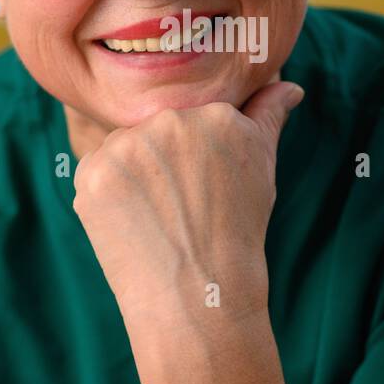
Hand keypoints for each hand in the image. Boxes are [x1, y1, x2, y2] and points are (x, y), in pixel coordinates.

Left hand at [71, 80, 304, 334]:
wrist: (200, 296)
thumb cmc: (237, 232)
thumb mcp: (261, 168)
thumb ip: (268, 116)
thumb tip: (291, 87)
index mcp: (217, 112)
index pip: (192, 119)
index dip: (194, 157)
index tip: (202, 189)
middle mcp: (171, 120)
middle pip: (156, 129)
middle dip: (163, 162)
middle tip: (180, 207)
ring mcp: (128, 145)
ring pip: (124, 148)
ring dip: (133, 176)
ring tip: (157, 217)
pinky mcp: (93, 172)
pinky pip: (95, 171)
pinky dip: (108, 196)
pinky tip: (132, 223)